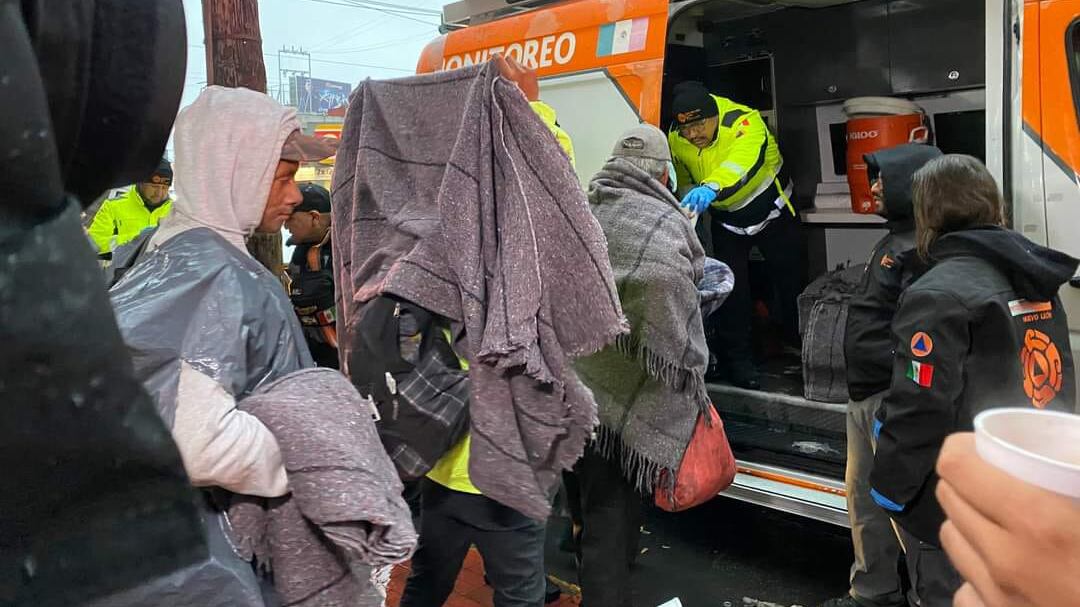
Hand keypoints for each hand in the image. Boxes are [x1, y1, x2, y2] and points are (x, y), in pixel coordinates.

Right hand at [493, 54, 538, 101]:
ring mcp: (527, 71)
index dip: (496, 58)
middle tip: (506, 73)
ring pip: (517, 62)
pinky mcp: (533, 72)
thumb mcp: (500, 91)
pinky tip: (522, 81)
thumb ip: (497, 78)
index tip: (494, 58)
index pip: (498, 58)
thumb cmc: (514, 103)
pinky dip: (522, 72)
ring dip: (515, 68)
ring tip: (515, 80)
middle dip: (506, 64)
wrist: (531, 108)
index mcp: (509, 76)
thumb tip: (493, 68)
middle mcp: (518, 71)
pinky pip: (524, 66)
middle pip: (509, 58)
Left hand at [681, 186, 716, 214]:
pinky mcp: (708, 197)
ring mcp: (703, 195)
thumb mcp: (692, 195)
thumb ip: (687, 201)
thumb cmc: (698, 194)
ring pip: (701, 201)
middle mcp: (697, 193)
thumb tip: (681, 206)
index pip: (687, 197)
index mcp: (692, 193)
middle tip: (691, 210)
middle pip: (694, 197)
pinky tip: (702, 210)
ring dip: (699, 207)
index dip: (684, 201)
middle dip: (692, 205)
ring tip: (697, 211)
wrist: (708, 189)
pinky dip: (704, 207)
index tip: (682, 206)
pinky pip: (706, 203)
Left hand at [936, 433, 1079, 606]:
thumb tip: (1073, 452)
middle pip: (950, 499)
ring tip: (1002, 521)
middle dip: (967, 483)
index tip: (981, 446)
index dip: (963, 448)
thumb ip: (1073, 477)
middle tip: (997, 481)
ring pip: (952, 539)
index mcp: (1037, 522)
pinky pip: (965, 588)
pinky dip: (977, 574)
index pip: (956, 466)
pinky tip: (1006, 570)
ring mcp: (995, 596)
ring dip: (969, 524)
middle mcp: (1005, 558)